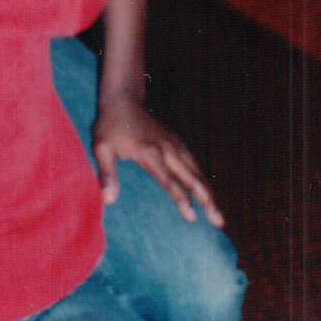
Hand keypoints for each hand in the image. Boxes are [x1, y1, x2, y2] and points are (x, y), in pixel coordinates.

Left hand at [93, 92, 223, 225]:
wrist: (123, 98)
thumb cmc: (110, 125)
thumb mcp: (102, 148)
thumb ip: (107, 173)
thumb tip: (108, 200)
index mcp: (150, 153)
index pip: (169, 181)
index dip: (181, 199)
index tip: (192, 217)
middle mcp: (167, 149)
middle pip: (192, 178)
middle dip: (206, 200)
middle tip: (218, 222)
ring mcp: (174, 144)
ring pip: (197, 170)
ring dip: (208, 192)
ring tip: (218, 215)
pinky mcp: (176, 141)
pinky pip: (194, 162)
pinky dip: (202, 178)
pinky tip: (207, 192)